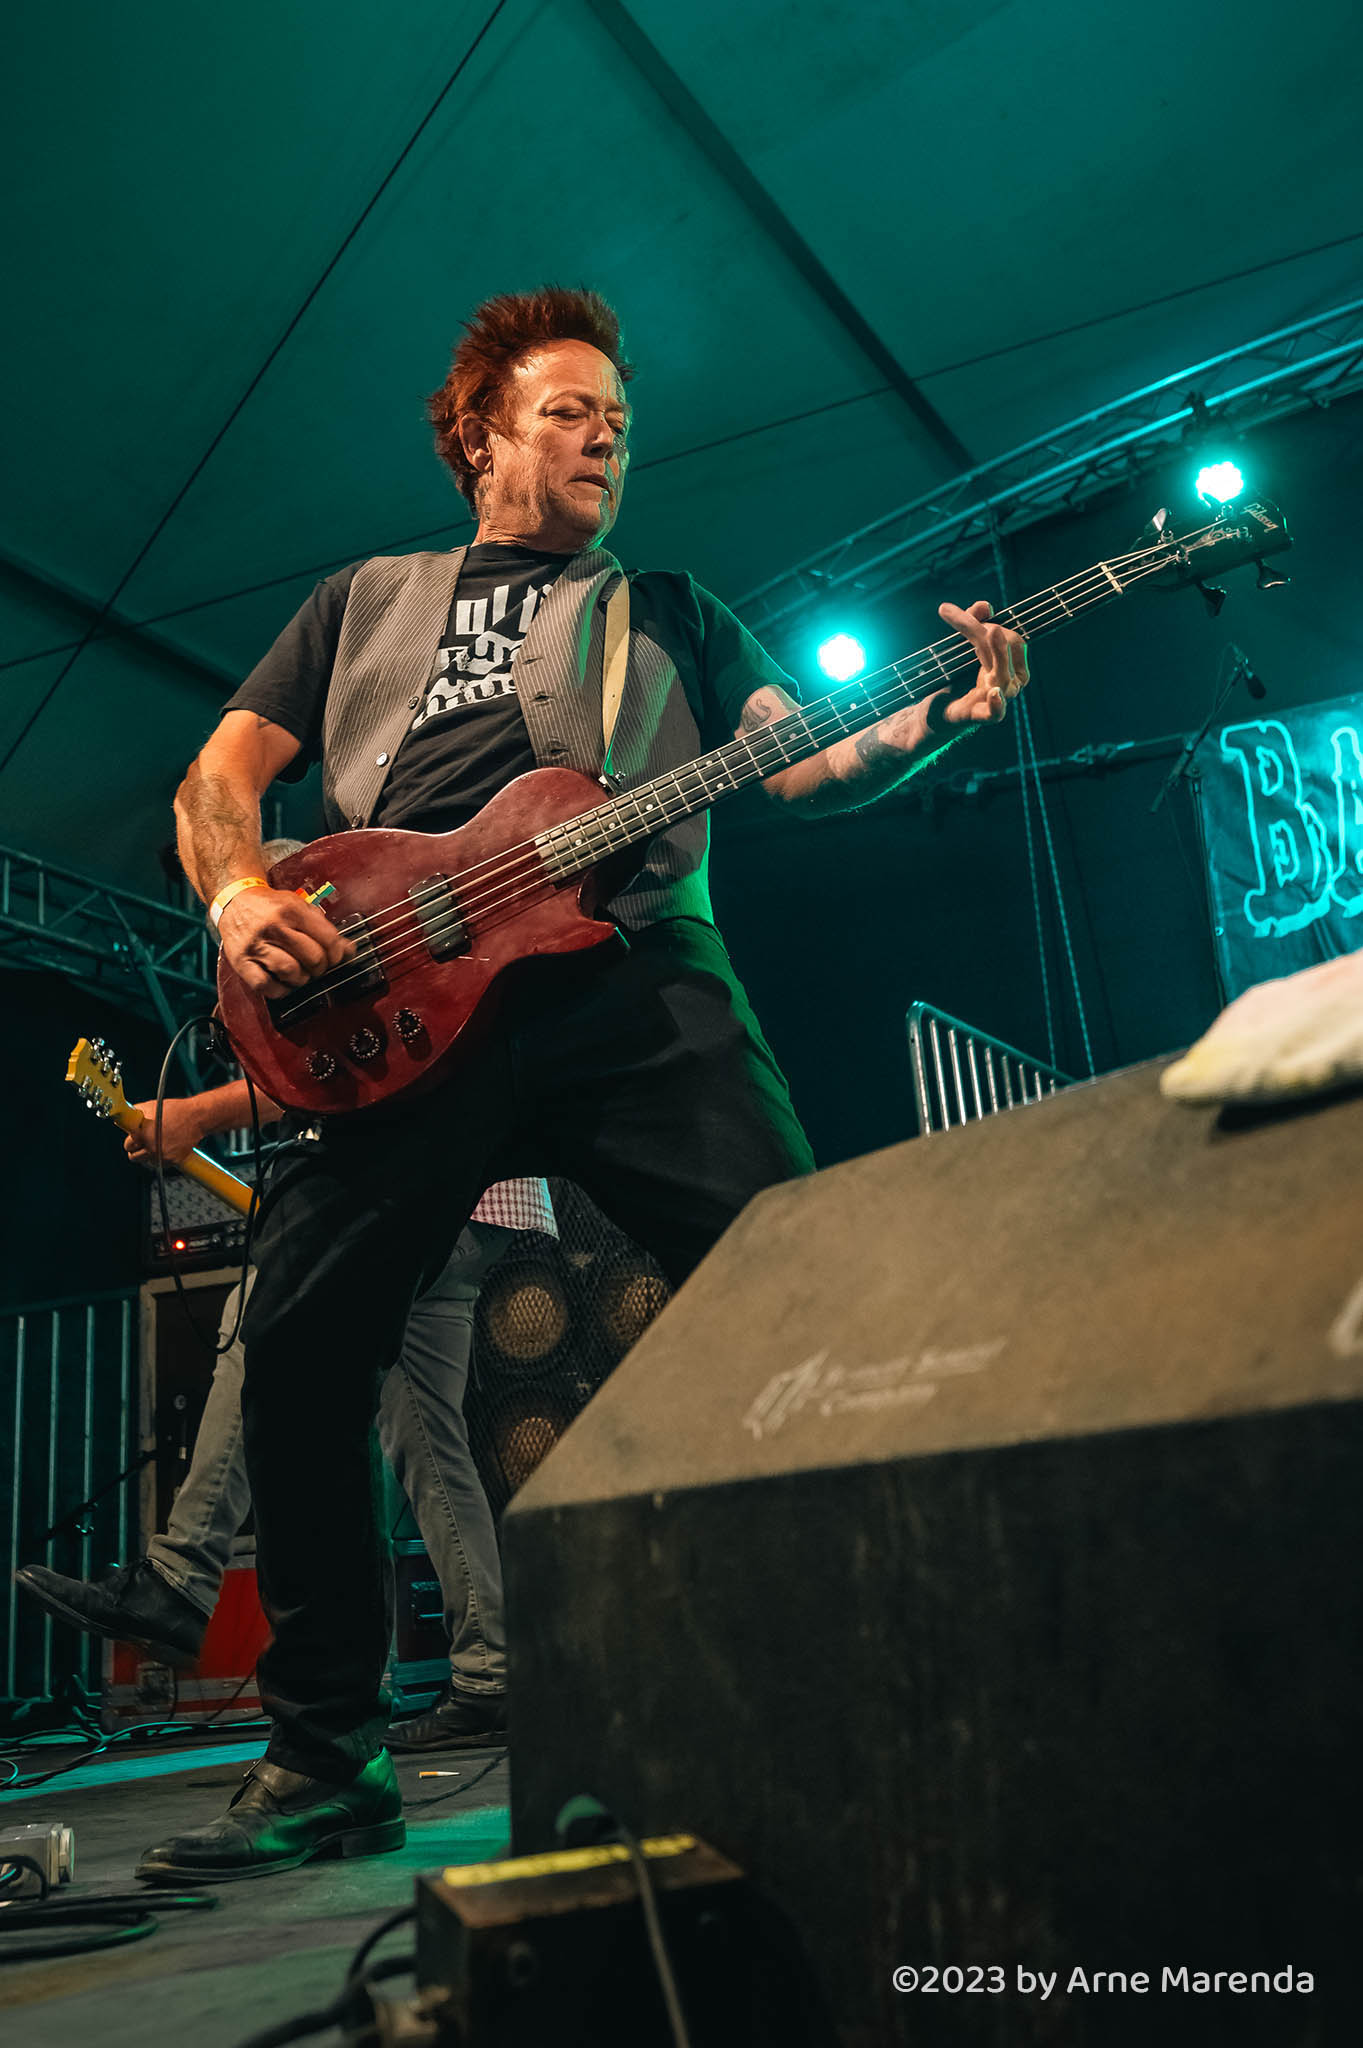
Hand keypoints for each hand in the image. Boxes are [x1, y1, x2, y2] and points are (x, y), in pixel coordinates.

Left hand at [125, 1098, 206, 1165]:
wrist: (197, 1118)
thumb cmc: (176, 1110)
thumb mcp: (151, 1106)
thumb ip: (135, 1114)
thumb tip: (126, 1120)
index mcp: (144, 1134)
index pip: (127, 1145)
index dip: (131, 1140)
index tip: (134, 1137)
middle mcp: (152, 1147)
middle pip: (134, 1157)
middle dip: (137, 1149)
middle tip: (143, 1142)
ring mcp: (162, 1155)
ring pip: (147, 1161)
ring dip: (148, 1154)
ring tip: (156, 1142)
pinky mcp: (173, 1160)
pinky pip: (160, 1163)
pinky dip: (160, 1156)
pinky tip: (165, 1146)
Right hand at [217, 885, 354, 997]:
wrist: (234, 900)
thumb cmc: (270, 906)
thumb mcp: (299, 906)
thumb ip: (324, 928)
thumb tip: (349, 950)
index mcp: (292, 910)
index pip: (328, 940)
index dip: (337, 954)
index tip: (335, 957)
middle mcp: (274, 926)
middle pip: (313, 958)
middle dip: (321, 968)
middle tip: (317, 967)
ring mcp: (256, 945)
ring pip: (291, 972)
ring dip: (302, 979)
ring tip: (300, 973)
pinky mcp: (241, 961)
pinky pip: (266, 985)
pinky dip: (279, 989)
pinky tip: (283, 982)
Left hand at [937, 600, 1028, 725]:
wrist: (938, 709)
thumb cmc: (959, 676)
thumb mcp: (965, 645)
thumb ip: (973, 621)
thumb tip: (984, 606)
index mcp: (1014, 665)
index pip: (1013, 639)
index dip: (990, 625)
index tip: (961, 616)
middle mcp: (1012, 682)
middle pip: (1008, 651)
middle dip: (984, 633)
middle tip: (961, 620)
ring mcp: (998, 699)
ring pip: (1002, 674)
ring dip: (996, 654)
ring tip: (990, 633)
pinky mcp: (981, 716)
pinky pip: (996, 713)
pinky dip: (997, 704)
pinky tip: (994, 692)